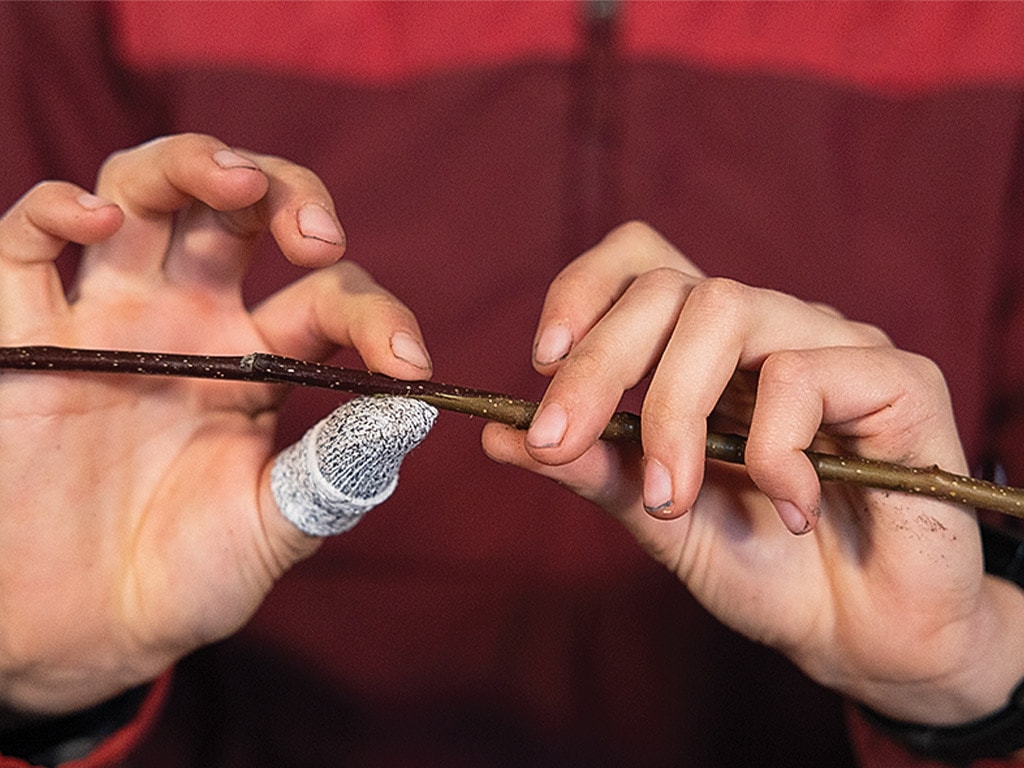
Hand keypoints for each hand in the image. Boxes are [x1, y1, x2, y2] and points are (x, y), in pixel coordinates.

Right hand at [0, 134, 431, 713]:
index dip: (377, 316)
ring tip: (235, 185)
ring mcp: (108, 320)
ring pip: (144, 192)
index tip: (409, 366)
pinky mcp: (25, 339)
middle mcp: (190, 323)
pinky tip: (101, 221)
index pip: (329, 298)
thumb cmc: (183, 582)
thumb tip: (416, 410)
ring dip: (190, 165)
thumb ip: (339, 468)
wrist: (83, 634)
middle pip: (235, 208)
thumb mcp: (276, 529)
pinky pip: (24, 244)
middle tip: (318, 236)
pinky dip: (56, 210)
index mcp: (260, 362)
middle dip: (284, 191)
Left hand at [483, 222, 1023, 727]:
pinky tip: (789, 509)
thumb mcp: (659, 519)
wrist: (866, 636)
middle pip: (673, 286)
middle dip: (599, 364)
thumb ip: (591, 469)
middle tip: (557, 440)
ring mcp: (836, 345)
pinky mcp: (901, 380)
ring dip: (674, 408)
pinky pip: (807, 373)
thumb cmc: (765, 568)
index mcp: (711, 353)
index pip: (645, 265)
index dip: (585, 290)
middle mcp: (771, 331)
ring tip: (670, 495)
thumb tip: (497, 433)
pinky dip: (773, 450)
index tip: (540, 360)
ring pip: (727, 310)